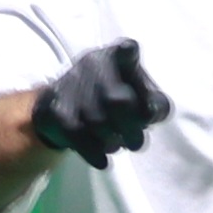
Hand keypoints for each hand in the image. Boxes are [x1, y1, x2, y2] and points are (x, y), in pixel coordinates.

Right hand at [27, 39, 171, 165]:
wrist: (62, 108)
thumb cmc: (113, 99)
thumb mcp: (139, 96)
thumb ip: (156, 104)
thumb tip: (154, 113)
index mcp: (118, 56)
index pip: (126, 51)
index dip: (128, 53)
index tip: (129, 53)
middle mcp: (93, 62)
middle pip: (118, 101)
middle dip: (131, 128)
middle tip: (136, 144)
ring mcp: (72, 82)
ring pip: (97, 121)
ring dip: (113, 142)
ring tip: (117, 146)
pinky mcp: (56, 106)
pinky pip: (77, 135)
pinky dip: (94, 152)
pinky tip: (103, 161)